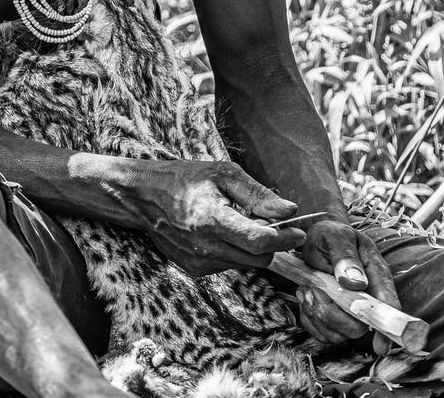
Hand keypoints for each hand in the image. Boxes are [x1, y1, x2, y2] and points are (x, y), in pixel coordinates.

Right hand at [104, 158, 304, 274]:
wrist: (144, 197)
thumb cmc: (185, 179)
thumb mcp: (223, 173)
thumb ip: (258, 194)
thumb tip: (290, 211)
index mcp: (212, 219)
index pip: (260, 241)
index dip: (285, 238)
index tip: (299, 232)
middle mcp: (205, 247)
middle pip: (259, 258)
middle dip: (273, 243)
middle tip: (274, 223)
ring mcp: (199, 262)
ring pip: (247, 265)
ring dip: (255, 248)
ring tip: (243, 222)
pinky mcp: (195, 269)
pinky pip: (230, 265)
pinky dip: (237, 252)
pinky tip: (225, 232)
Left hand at [293, 219, 399, 349]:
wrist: (315, 240)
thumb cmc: (330, 235)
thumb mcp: (335, 236)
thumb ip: (345, 256)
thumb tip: (356, 283)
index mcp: (376, 273)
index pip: (388, 303)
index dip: (386, 326)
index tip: (380, 345)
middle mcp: (368, 296)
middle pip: (358, 327)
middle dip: (331, 314)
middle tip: (315, 289)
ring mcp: (351, 311)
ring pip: (338, 334)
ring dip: (316, 314)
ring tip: (309, 288)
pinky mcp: (333, 320)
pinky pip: (322, 334)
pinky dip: (309, 318)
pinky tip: (307, 296)